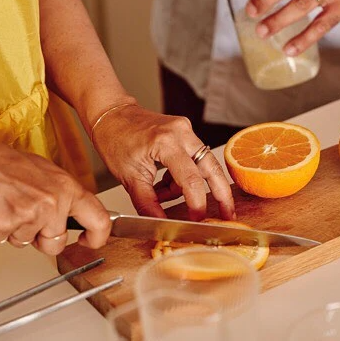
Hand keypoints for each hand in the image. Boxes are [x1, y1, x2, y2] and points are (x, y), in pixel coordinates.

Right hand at [0, 136, 110, 254]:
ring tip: (9, 205)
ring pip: (28, 242)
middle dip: (43, 238)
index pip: (99, 219)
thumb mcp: (45, 172)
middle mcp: (52, 202)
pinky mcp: (6, 226)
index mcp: (66, 187)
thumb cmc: (4, 163)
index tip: (90, 241)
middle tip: (29, 218)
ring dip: (17, 231)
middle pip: (56, 242)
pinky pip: (6, 240)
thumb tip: (78, 213)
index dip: (98, 237)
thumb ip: (64, 194)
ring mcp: (29, 215)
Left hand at [91, 105, 235, 220]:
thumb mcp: (128, 178)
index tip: (197, 220)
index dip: (197, 204)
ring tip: (163, 195)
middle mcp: (181, 133)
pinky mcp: (185, 132)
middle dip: (221, 194)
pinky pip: (193, 159)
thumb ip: (148, 203)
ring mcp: (186, 129)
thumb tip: (162, 225)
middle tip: (228, 215)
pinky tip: (164, 183)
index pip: (191, 179)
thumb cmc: (115, 140)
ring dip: (189, 186)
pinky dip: (183, 176)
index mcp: (165, 143)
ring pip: (203, 165)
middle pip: (212, 168)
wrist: (112, 114)